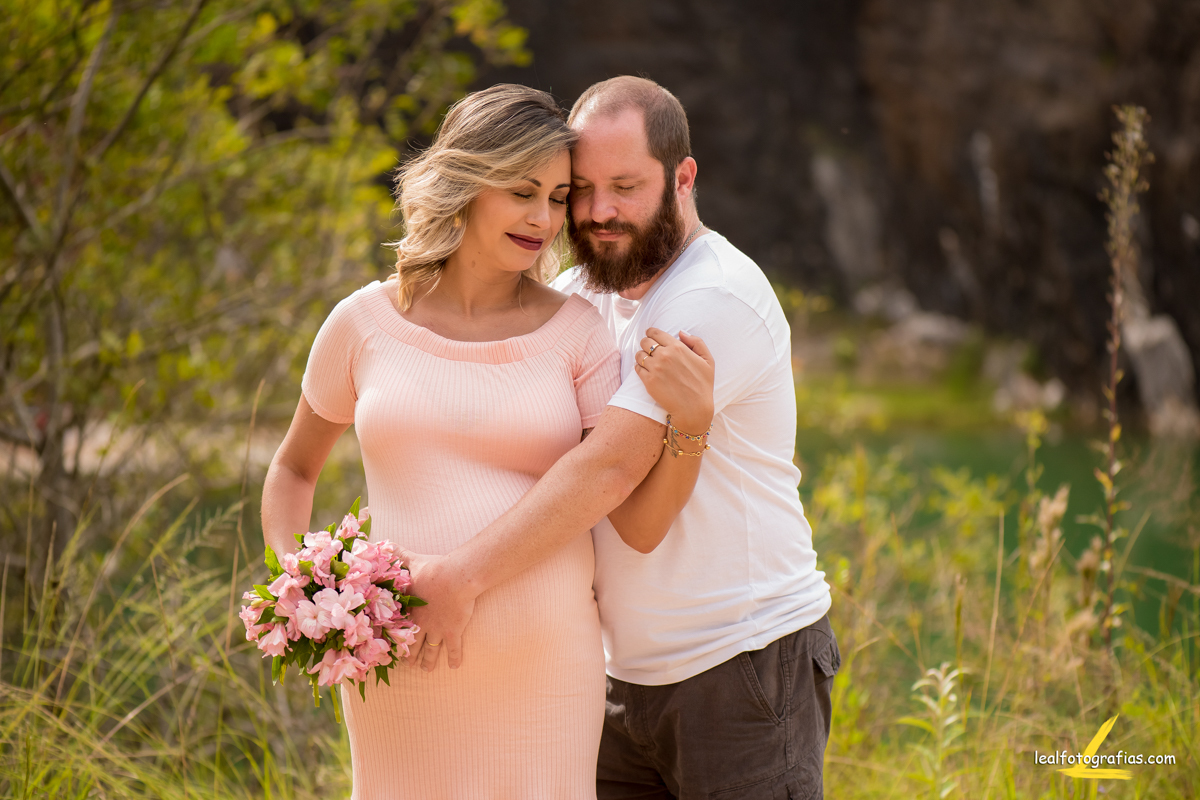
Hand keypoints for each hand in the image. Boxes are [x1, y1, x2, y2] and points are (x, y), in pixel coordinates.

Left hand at [392, 545, 476, 671]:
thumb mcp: (412, 561)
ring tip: (427, 669)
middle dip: (409, 655)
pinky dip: (454, 658)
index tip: (390, 646)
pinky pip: (453, 649)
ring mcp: (437, 630)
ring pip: (431, 650)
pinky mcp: (453, 631)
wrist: (455, 577)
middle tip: (408, 664)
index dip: (394, 638)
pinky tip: (455, 666)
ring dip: (428, 661)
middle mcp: (421, 624)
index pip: (398, 628)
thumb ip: (398, 555)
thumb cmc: (432, 569)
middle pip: (413, 644)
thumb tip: (385, 544)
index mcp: (410, 610)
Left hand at [634, 327, 714, 433]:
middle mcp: (664, 355)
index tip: (651, 335)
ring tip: (647, 361)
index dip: (651, 332)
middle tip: (649, 349)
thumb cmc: (703, 385)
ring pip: (639, 354)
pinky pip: (637, 368)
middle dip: (646, 343)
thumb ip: (696, 342)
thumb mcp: (708, 360)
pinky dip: (640, 367)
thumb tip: (681, 333)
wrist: (694, 408)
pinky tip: (647, 371)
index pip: (655, 333)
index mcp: (677, 347)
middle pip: (644, 342)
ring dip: (642, 355)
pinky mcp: (648, 381)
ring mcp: (655, 368)